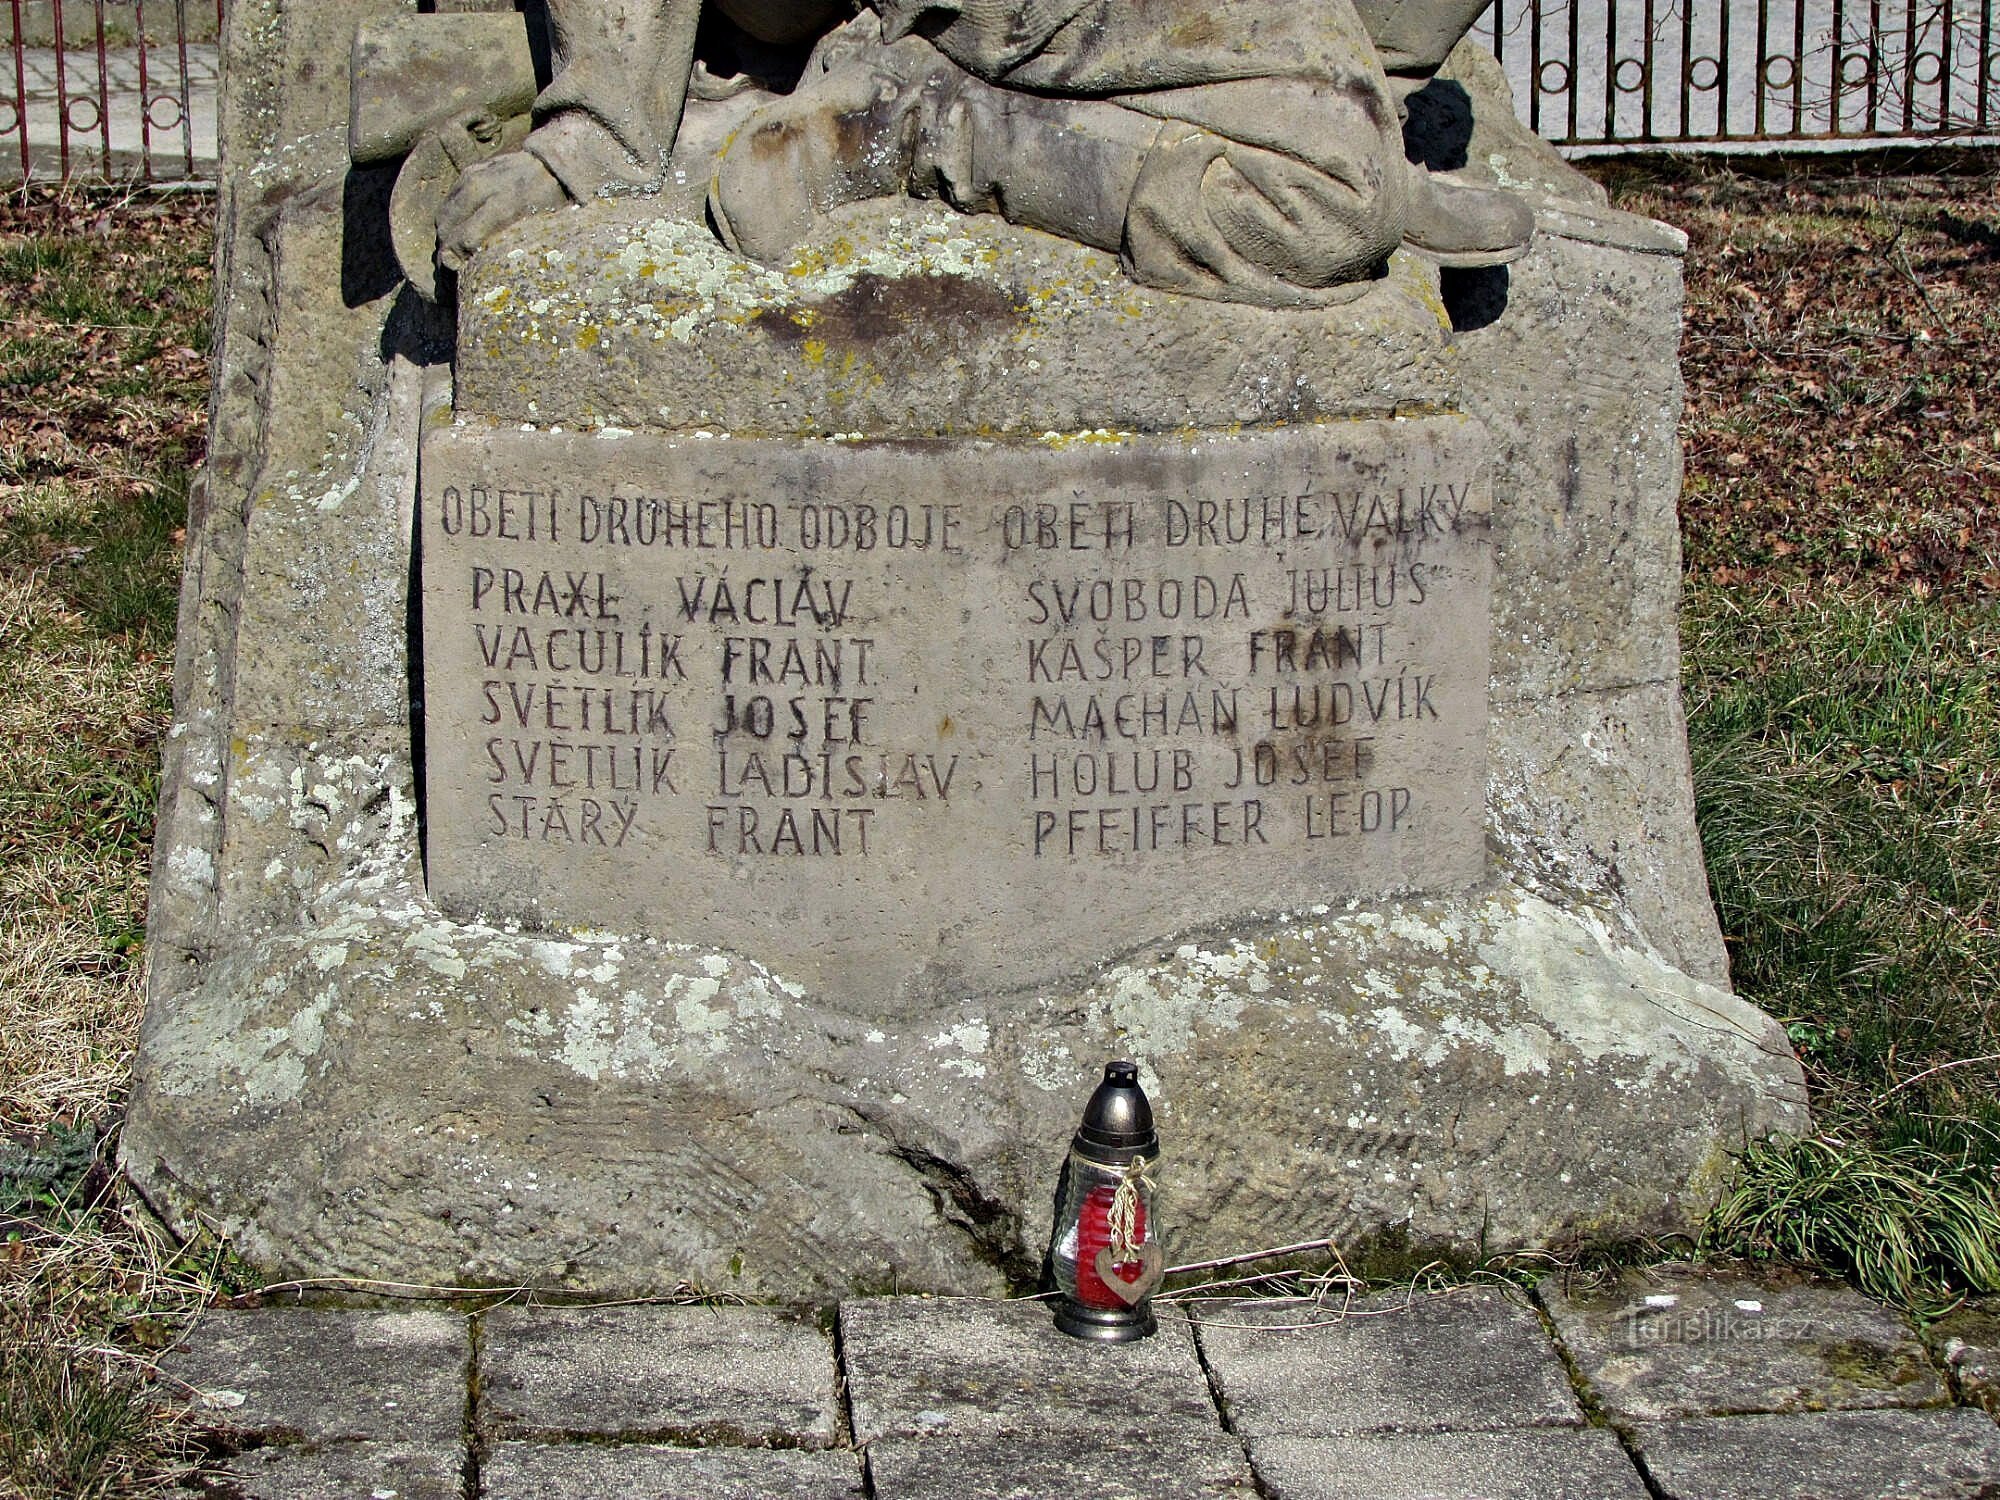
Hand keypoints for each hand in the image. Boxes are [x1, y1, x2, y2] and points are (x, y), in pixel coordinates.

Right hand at [435, 151, 568, 275]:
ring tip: (453, 257)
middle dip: (446, 255)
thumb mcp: (541, 230)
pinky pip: (448, 202)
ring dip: (444, 239)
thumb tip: (484, 271)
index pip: (466, 239)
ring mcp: (473, 177)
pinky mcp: (469, 172)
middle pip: (448, 229)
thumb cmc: (552, 205)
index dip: (458, 263)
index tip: (461, 279)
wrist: (552, 166)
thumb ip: (514, 247)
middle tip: (453, 274)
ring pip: (444, 217)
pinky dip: (449, 222)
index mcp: (505, 205)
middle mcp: (483, 188)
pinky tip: (457, 236)